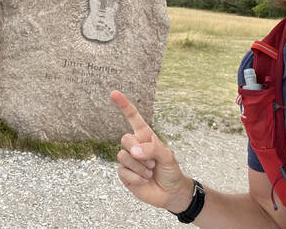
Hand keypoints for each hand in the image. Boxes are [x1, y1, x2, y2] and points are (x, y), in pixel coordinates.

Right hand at [110, 90, 191, 210]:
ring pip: (123, 156)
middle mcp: (135, 146)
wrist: (171, 192)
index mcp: (145, 136)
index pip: (133, 117)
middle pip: (125, 139)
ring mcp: (128, 160)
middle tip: (152, 162)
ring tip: (150, 172)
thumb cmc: (170, 170)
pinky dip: (137, 178)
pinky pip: (123, 172)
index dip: (123, 105)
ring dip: (140, 167)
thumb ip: (152, 149)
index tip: (114, 93)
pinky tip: (144, 180)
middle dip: (139, 151)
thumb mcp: (167, 156)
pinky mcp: (124, 174)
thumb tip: (133, 151)